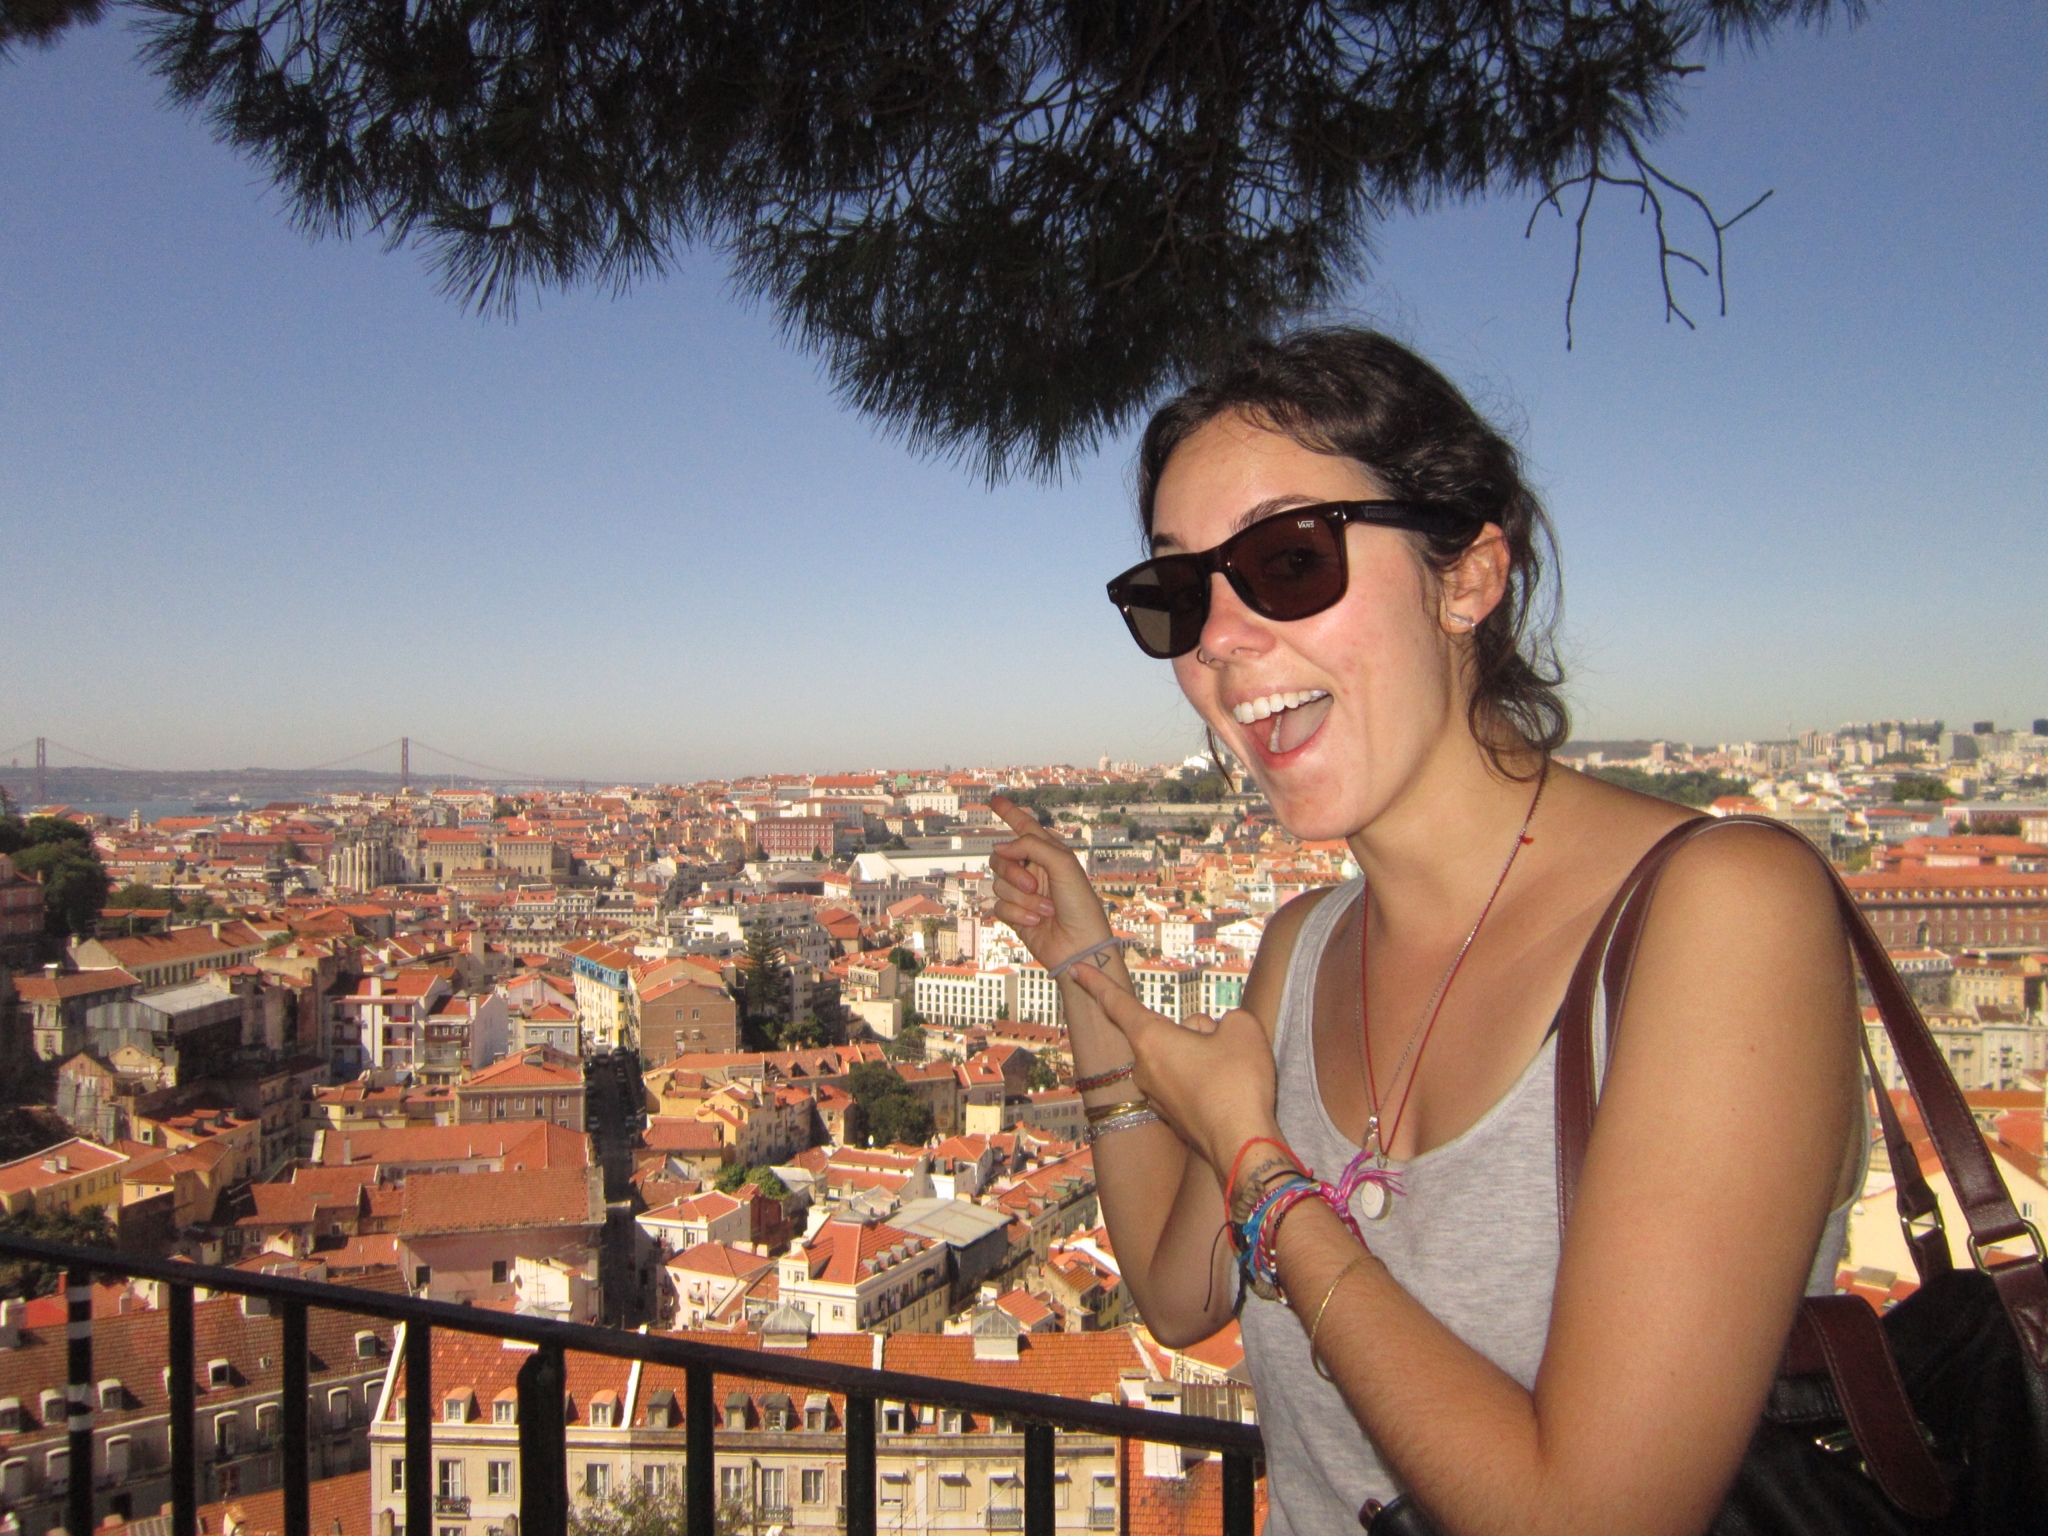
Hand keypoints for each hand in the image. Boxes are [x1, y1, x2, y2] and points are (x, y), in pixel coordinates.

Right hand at [987, 795, 1116, 968]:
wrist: (1080, 946)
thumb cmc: (1080, 905)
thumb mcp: (1063, 864)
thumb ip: (1031, 845)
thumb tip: (1000, 847)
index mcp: (1049, 853)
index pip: (1025, 826)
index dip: (1009, 812)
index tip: (994, 798)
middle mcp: (1034, 870)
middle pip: (1001, 858)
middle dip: (1013, 872)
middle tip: (1034, 885)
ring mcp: (1023, 893)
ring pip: (999, 884)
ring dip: (1022, 899)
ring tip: (1045, 911)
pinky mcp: (1015, 914)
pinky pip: (999, 906)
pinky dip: (1017, 914)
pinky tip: (1036, 923)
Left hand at [1063, 962, 1279, 1178]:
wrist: (1243, 1147)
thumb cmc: (1238, 1085)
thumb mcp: (1242, 1029)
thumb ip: (1225, 1019)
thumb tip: (1217, 1033)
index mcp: (1151, 1040)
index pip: (1117, 1002)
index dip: (1096, 982)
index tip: (1075, 970)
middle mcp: (1143, 1068)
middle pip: (1168, 1032)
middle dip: (1196, 1034)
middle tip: (1225, 1052)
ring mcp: (1155, 1096)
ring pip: (1179, 1058)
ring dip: (1202, 1059)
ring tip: (1229, 1079)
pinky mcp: (1172, 1117)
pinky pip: (1186, 1083)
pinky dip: (1205, 1084)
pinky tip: (1225, 1095)